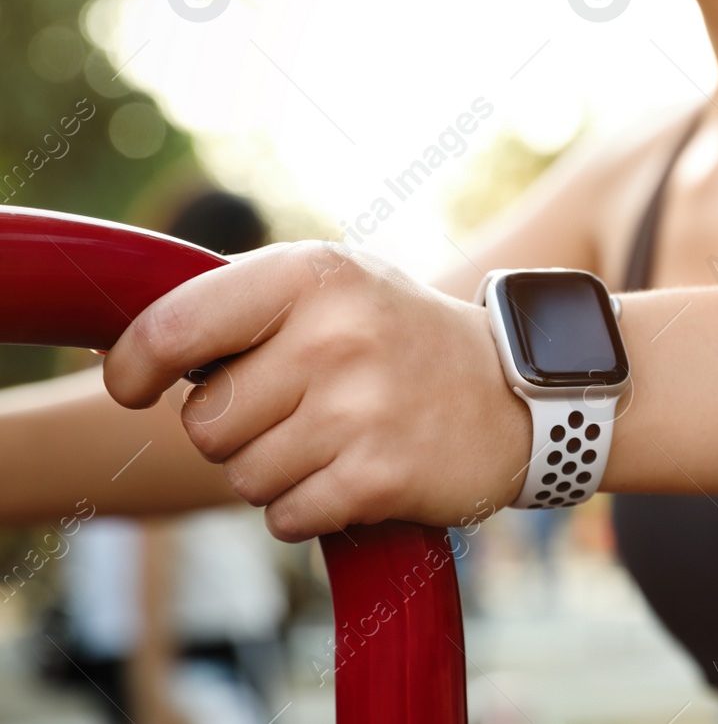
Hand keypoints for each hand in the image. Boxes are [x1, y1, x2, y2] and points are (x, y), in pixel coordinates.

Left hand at [103, 242, 530, 540]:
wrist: (517, 395)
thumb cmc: (400, 338)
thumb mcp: (335, 286)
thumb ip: (241, 304)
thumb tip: (125, 354)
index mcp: (314, 275)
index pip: (174, 327)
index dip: (134, 366)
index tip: (134, 385)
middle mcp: (336, 335)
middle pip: (205, 421)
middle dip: (235, 429)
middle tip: (295, 408)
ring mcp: (361, 408)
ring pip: (242, 476)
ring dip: (275, 472)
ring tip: (335, 438)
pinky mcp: (380, 475)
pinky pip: (286, 517)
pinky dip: (310, 508)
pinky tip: (355, 473)